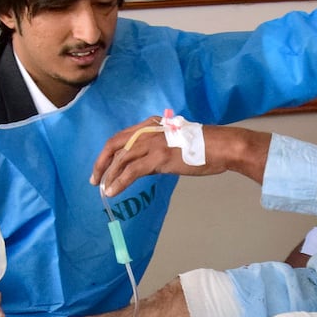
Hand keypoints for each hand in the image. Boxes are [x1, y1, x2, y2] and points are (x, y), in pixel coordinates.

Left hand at [92, 118, 269, 197]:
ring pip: (121, 159)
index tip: (103, 166)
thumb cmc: (205, 145)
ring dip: (108, 176)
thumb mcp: (176, 141)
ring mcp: (152, 144)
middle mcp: (148, 130)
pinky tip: (112, 192)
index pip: (122, 137)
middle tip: (94, 178)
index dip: (109, 152)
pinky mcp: (158, 159)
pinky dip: (119, 182)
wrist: (221, 146)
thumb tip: (146, 167)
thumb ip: (158, 150)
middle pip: (114, 145)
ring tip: (102, 189)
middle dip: (101, 163)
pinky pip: (130, 172)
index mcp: (151, 124)